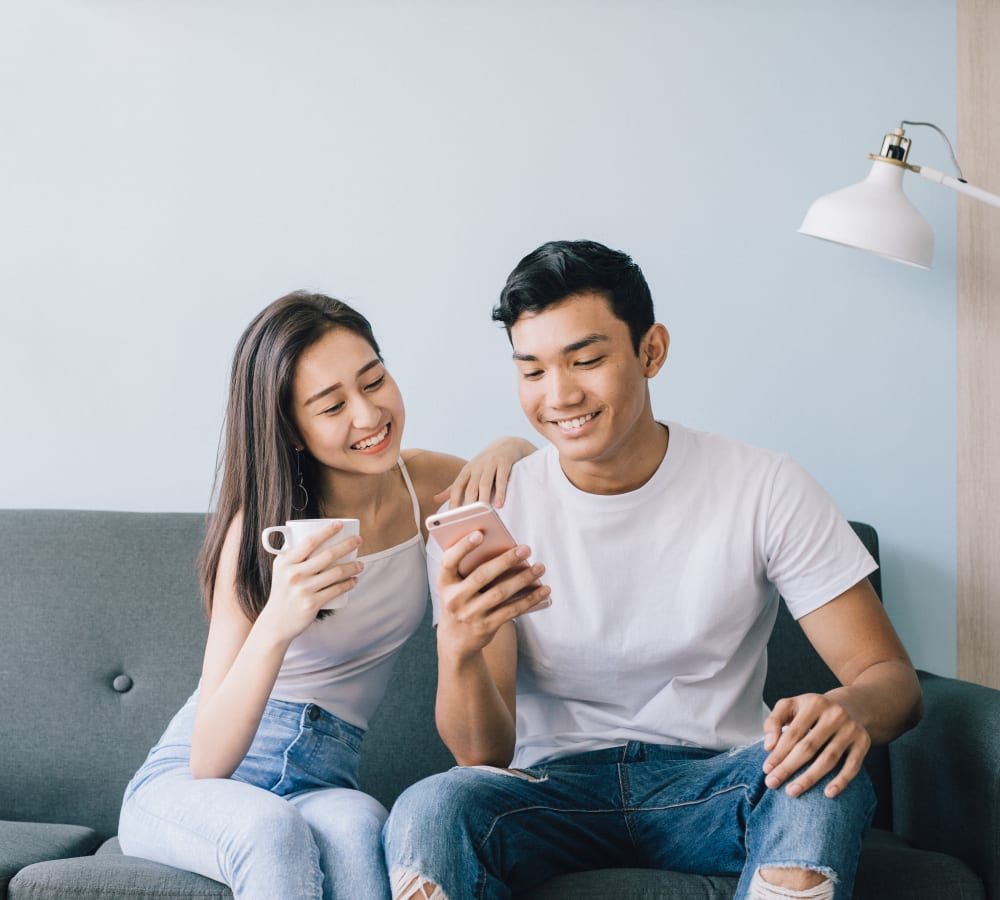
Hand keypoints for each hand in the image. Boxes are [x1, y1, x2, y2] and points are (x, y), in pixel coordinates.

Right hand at [257, 522, 363, 642]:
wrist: (276, 622)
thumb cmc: (283, 591)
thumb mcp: (281, 570)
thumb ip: (292, 553)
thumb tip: (313, 535)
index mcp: (285, 562)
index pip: (309, 542)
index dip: (326, 531)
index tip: (340, 524)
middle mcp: (293, 574)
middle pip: (327, 555)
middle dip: (347, 545)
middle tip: (359, 540)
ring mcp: (303, 590)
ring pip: (335, 573)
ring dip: (353, 566)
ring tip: (360, 564)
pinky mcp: (311, 604)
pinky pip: (336, 590)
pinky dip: (348, 584)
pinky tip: (355, 580)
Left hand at [434, 437, 534, 508]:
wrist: (506, 445)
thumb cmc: (485, 464)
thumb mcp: (469, 473)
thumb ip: (454, 488)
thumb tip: (435, 499)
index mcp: (467, 470)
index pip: (457, 486)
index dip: (453, 501)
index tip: (451, 515)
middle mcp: (477, 466)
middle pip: (471, 486)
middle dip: (468, 502)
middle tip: (468, 518)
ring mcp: (490, 464)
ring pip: (485, 483)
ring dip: (483, 498)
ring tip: (483, 512)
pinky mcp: (504, 463)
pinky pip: (501, 479)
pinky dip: (500, 492)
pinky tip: (499, 504)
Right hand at [436, 531, 549, 659]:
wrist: (455, 640)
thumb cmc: (460, 599)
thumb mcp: (455, 585)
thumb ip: (469, 566)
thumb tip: (504, 548)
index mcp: (444, 582)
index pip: (449, 561)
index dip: (463, 546)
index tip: (480, 533)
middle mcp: (454, 599)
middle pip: (482, 576)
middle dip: (506, 560)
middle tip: (526, 548)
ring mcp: (470, 614)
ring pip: (500, 593)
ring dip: (523, 579)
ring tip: (540, 567)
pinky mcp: (486, 626)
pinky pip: (511, 610)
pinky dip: (530, 599)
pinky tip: (544, 589)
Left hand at [762, 693, 870, 798]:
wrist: (850, 706)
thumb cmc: (812, 711)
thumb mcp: (791, 706)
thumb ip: (774, 721)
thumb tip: (768, 746)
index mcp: (814, 703)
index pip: (793, 733)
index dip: (778, 753)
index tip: (766, 770)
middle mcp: (834, 714)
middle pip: (808, 747)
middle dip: (789, 767)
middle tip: (773, 783)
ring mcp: (851, 729)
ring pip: (829, 759)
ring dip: (809, 778)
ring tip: (792, 791)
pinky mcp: (863, 742)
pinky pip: (852, 766)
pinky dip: (841, 781)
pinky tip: (828, 793)